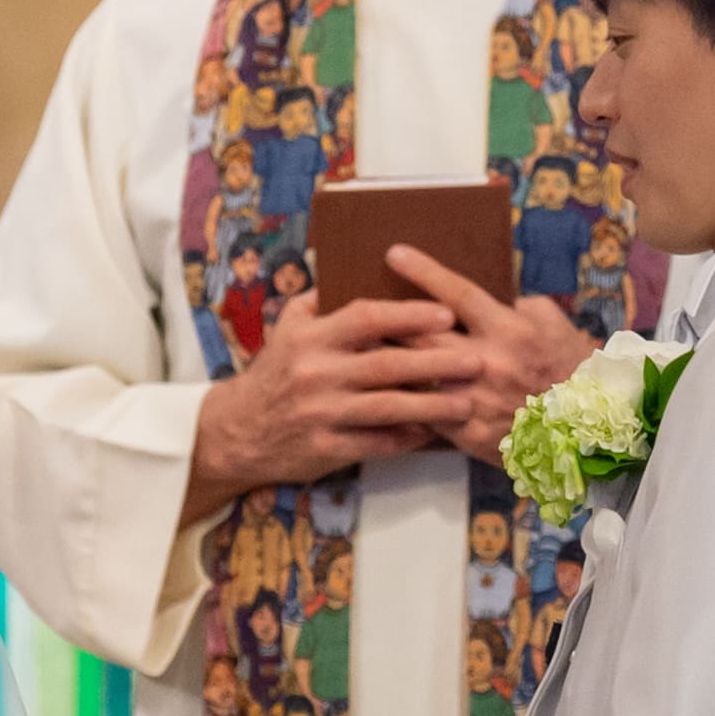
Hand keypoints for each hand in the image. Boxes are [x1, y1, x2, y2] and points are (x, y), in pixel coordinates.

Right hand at [183, 291, 468, 516]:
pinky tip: (433, 433)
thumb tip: (356, 267)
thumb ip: (321, 300)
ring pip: (387, 408)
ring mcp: (321, 413)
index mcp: (311, 337)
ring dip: (432, 406)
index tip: (447, 313)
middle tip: (476, 360)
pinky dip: (407, 438)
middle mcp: (316, 373)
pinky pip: (376, 443)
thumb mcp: (288, 327)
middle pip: (387, 365)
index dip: (409, 315)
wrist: (237, 431)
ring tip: (466, 403)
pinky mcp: (325, 448)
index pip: (367, 318)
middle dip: (437, 362)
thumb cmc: (275, 372)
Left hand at [376, 254, 597, 462]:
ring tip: (358, 350)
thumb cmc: (571, 367)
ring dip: (386, 363)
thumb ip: (515, 305)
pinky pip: (426, 415)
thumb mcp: (552, 323)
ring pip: (416, 377)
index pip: (457, 293)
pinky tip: (380, 394)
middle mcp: (488, 364)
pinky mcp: (469, 434)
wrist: (590, 428)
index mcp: (509, 330)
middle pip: (423, 335)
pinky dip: (403, 402)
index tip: (393, 253)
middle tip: (357, 304)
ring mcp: (476, 401)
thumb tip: (481, 297)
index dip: (423, 272)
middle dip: (389, 319)